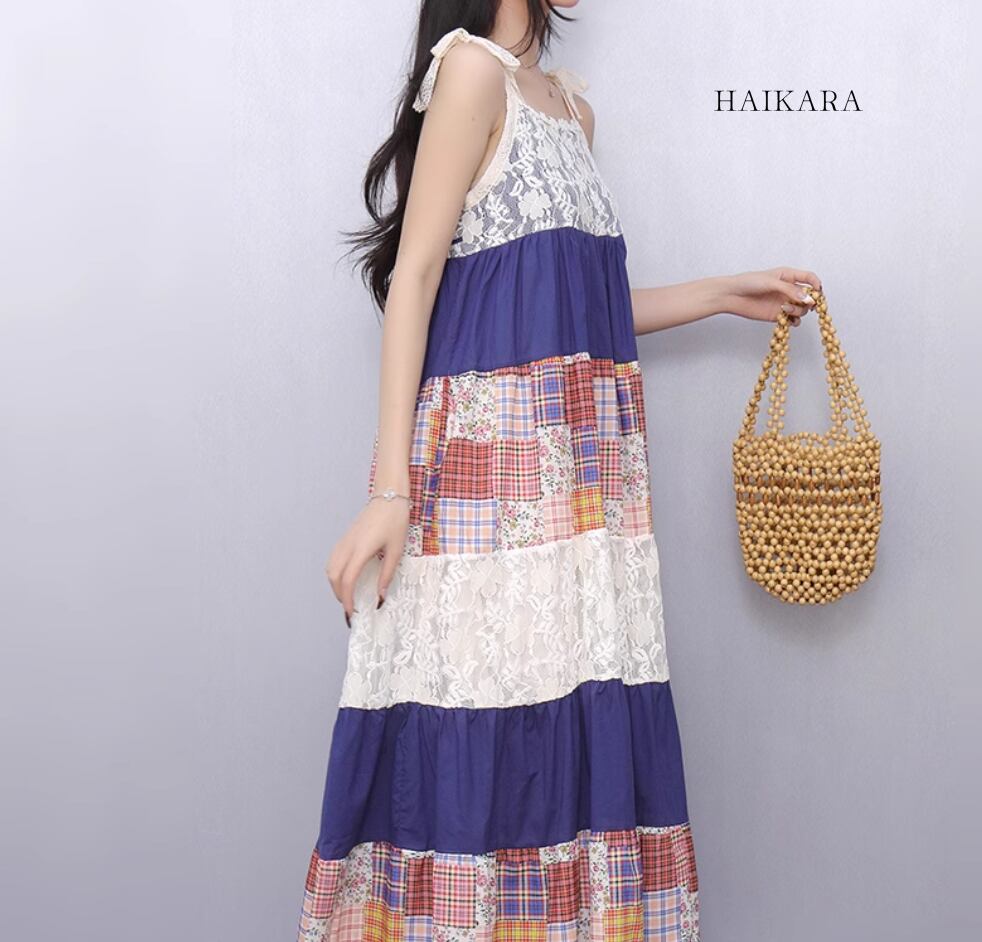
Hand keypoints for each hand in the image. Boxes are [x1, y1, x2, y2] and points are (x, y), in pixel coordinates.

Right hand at [325, 497, 409, 626]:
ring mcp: (344, 540)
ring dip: (335, 585)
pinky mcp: (345, 538)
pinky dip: (335, 573)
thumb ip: (387, 575)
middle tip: (351, 608)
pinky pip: (333, 559)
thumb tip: (380, 597)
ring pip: (330, 568)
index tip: (353, 613)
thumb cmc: (395, 520)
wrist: (389, 496)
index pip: (348, 580)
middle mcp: (348, 545)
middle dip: (339, 595)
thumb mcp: (396, 550)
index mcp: (361, 549)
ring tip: (348, 596)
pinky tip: (346, 578)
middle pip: (334, 576)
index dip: (348, 599)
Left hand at [722, 267, 822, 326]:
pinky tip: (787, 320)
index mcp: (788, 276)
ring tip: (786, 310)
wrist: (732, 295)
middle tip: (805, 304)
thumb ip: (790, 290)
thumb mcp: (771, 282)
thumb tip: (808, 299)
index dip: (817, 285)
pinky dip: (794, 321)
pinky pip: (793, 320)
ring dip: (799, 310)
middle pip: (809, 296)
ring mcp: (783, 302)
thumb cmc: (749, 283)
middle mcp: (788, 289)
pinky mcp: (777, 315)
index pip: (809, 278)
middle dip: (810, 301)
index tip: (818, 293)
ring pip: (802, 309)